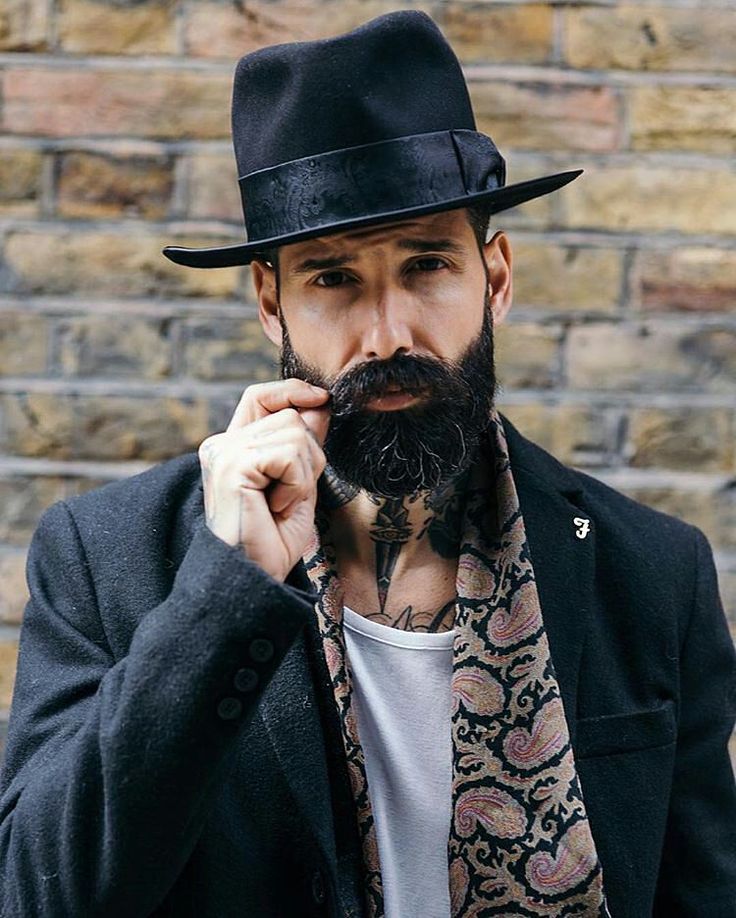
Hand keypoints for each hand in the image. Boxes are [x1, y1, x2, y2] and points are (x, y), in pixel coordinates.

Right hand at [198, 379, 330, 581]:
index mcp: (233, 446)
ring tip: (282, 504)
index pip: (260, 396)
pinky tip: (277, 507)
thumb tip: (321, 403)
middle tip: (291, 496)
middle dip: (309, 456)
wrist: (254, 578)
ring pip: (295, 432)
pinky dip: (297, 484)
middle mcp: (221, 445)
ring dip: (304, 474)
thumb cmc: (273, 539)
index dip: (292, 391)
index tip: (322, 399)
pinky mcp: (231, 465)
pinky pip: (288, 455)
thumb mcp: (299, 483)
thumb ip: (304, 444)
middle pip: (289, 416)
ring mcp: (223, 453)